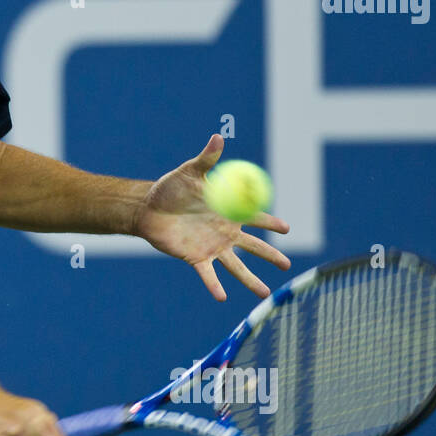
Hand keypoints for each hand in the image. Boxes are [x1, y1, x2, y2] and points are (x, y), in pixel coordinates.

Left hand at [133, 134, 290, 300]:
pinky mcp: (196, 258)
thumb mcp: (189, 172)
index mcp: (229, 212)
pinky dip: (214, 286)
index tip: (287, 229)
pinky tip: (222, 298)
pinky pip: (208, 275)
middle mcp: (225, 233)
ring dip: (251, 280)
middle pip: (253, 247)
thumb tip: (218, 137)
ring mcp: (212, 247)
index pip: (256, 217)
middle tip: (287, 266)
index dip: (271, 223)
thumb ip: (206, 160)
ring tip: (265, 295)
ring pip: (237, 266)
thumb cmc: (171, 188)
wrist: (148, 208)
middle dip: (271, 256)